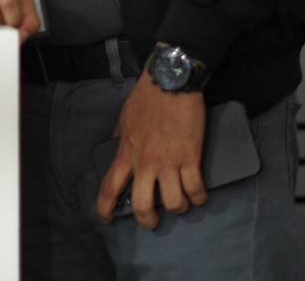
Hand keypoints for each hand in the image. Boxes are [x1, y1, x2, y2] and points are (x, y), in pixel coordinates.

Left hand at [95, 76, 207, 229]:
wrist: (170, 83)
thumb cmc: (145, 99)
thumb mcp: (123, 119)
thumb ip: (119, 139)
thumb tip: (116, 150)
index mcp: (125, 154)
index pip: (109, 188)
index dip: (105, 209)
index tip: (107, 218)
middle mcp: (145, 164)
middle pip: (142, 206)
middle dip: (148, 220)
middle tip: (153, 221)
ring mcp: (169, 163)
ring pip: (174, 203)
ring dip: (179, 209)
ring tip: (182, 204)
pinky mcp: (190, 158)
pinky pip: (196, 189)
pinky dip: (199, 198)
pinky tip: (199, 196)